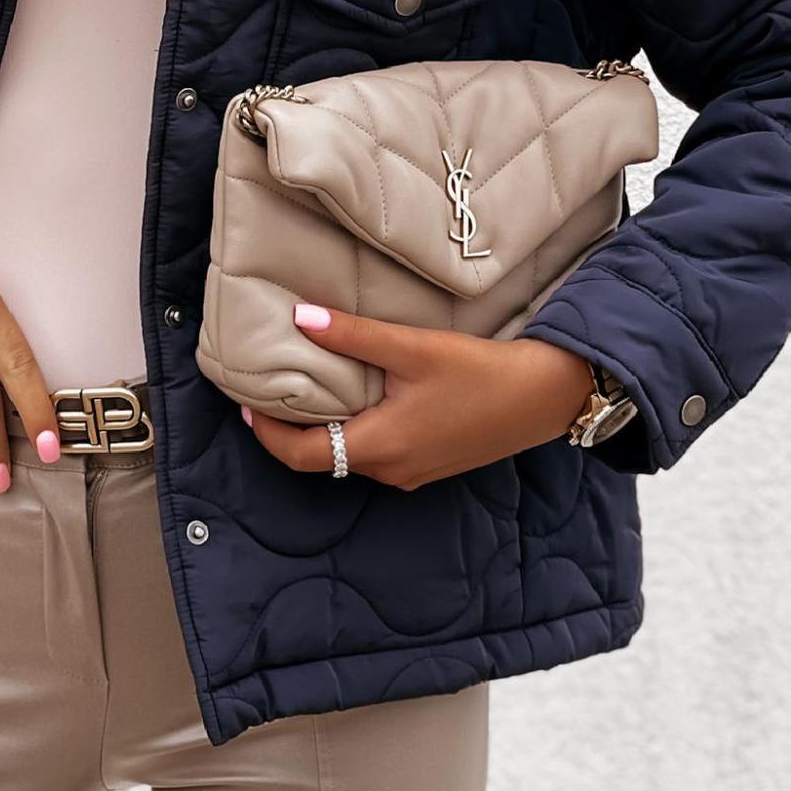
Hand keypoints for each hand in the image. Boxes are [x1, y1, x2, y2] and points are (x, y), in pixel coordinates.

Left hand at [240, 303, 595, 488]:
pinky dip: (353, 431)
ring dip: (324, 429)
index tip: (246, 402)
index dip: (266, 432)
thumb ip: (352, 336)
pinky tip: (356, 396)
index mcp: (379, 447)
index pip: (299, 456)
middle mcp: (390, 469)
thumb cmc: (481, 373)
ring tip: (307, 387)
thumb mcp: (412, 348)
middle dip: (290, 429)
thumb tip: (299, 318)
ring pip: (348, 456)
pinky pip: (376, 453)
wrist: (545, 396)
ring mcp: (412, 472)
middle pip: (320, 459)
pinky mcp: (429, 463)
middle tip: (269, 390)